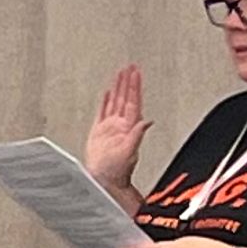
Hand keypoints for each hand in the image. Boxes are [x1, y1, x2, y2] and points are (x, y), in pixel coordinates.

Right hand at [86, 64, 148, 188]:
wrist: (103, 181)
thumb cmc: (116, 171)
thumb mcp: (128, 153)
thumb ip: (137, 136)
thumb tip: (146, 122)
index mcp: (128, 127)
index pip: (132, 101)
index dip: (134, 86)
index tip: (135, 72)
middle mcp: (121, 125)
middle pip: (125, 98)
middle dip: (127, 81)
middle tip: (130, 66)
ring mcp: (110, 128)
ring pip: (115, 102)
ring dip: (118, 87)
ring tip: (120, 74)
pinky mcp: (99, 132)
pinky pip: (103, 112)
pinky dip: (106, 101)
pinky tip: (108, 93)